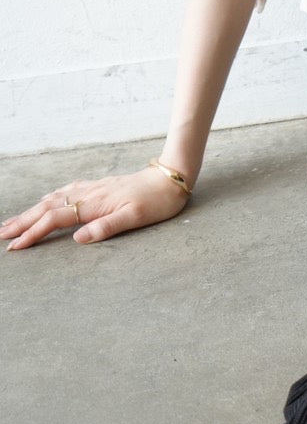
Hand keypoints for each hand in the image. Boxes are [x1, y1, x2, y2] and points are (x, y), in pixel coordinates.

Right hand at [2, 165, 189, 250]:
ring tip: (16, 220)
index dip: (34, 233)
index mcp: (95, 204)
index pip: (56, 220)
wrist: (173, 177)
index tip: (15, 246)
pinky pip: (68, 191)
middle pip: (49, 208)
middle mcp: (90, 194)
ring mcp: (94, 188)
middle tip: (2, 234)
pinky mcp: (101, 186)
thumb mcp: (137, 217)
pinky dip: (52, 198)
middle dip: (23, 221)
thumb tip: (79, 239)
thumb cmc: (158, 200)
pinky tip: (47, 199)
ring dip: (33, 210)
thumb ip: (107, 227)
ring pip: (56, 198)